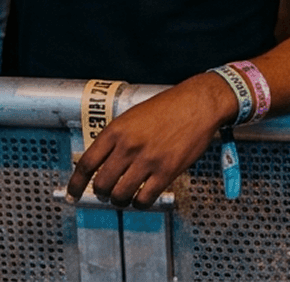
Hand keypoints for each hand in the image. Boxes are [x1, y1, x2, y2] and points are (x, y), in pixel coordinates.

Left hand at [67, 74, 234, 209]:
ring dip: (120, 200)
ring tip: (125, 196)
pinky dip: (140, 204)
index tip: (73, 194)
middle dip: (102, 193)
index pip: (86, 164)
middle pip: (101, 184)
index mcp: (117, 130)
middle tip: (107, 193)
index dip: (76, 184)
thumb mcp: (135, 115)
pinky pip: (144, 199)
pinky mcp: (167, 171)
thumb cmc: (171, 106)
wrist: (201, 102)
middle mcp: (129, 146)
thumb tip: (103, 162)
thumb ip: (118, 137)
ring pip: (120, 195)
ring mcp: (148, 160)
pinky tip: (142, 198)